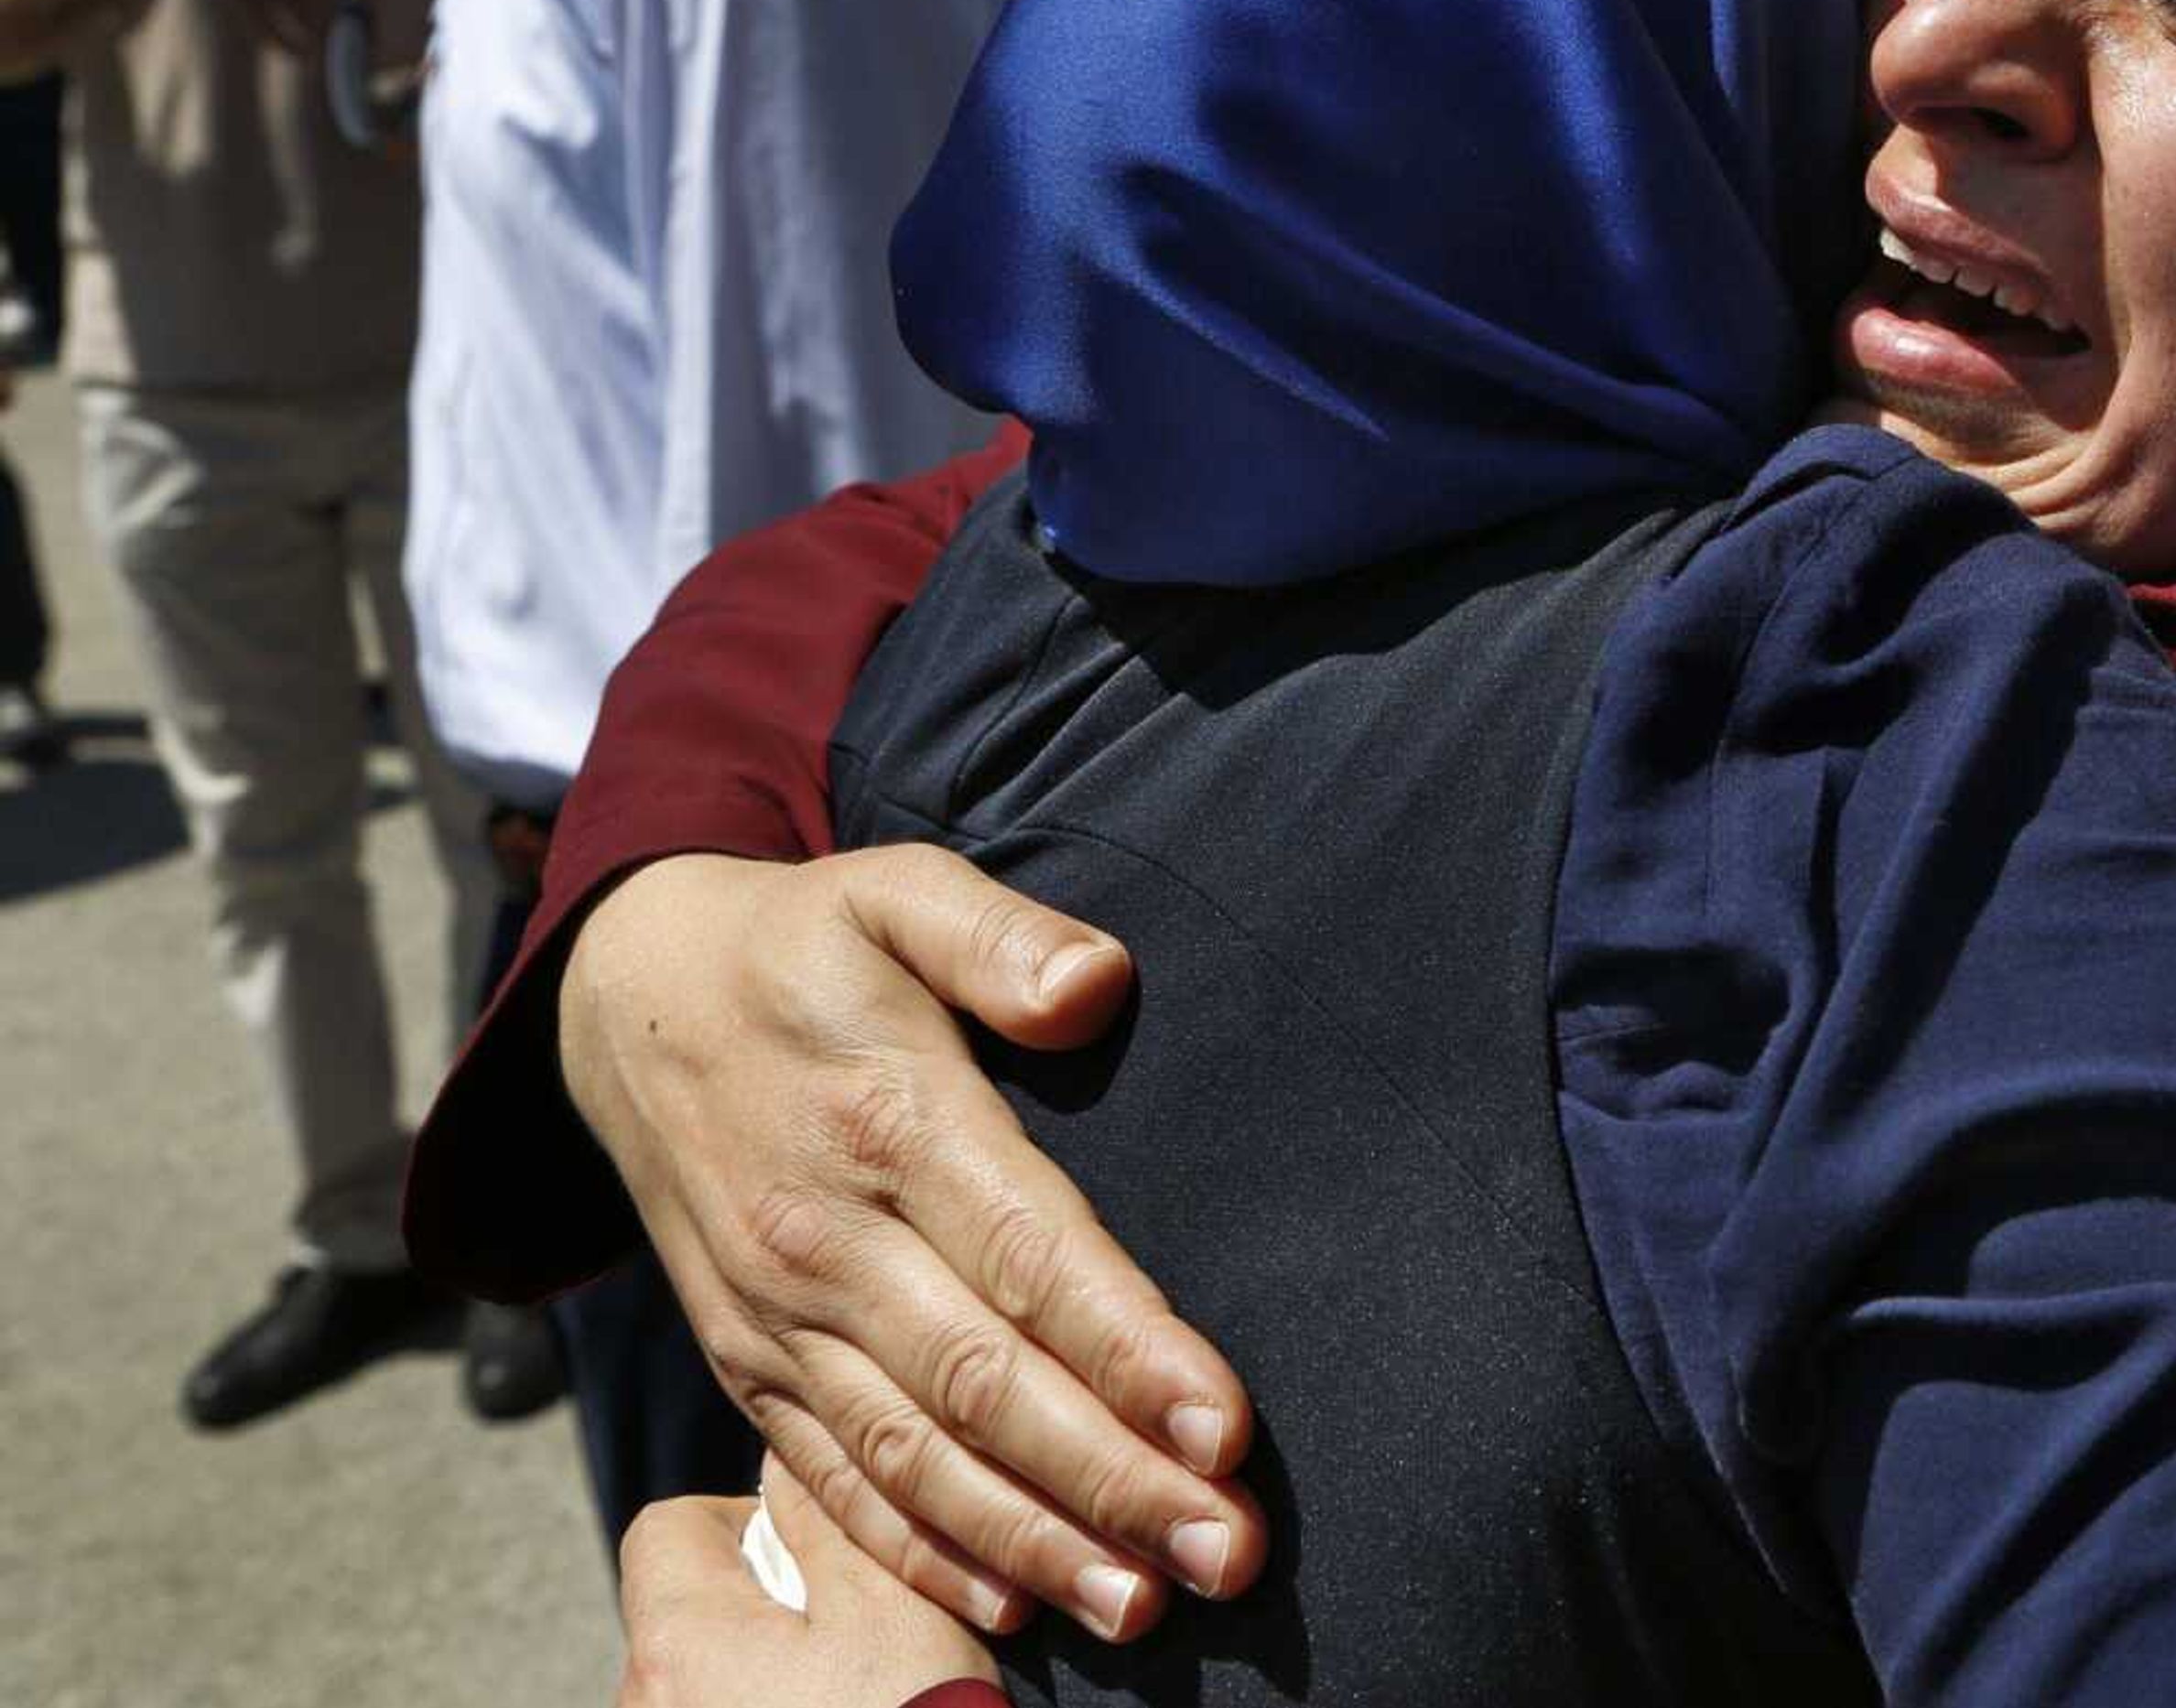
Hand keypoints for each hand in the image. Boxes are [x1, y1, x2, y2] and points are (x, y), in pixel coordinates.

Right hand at [561, 847, 1268, 1643]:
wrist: (623, 997)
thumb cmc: (804, 943)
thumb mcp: (896, 890)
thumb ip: (997, 936)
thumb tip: (1096, 983)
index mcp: (889, 1120)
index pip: (1030, 1256)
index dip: (1128, 1349)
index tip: (1223, 1428)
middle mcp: (829, 1239)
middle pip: (988, 1384)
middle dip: (1114, 1480)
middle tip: (1230, 1554)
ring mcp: (779, 1316)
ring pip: (917, 1455)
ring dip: (1036, 1540)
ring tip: (1145, 1607)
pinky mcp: (747, 1362)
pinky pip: (834, 1477)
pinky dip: (919, 1552)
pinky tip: (1012, 1603)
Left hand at [620, 1457, 998, 1707]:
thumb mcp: (888, 1601)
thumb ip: (825, 1519)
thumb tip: (786, 1463)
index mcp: (677, 1639)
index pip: (665, 1528)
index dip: (741, 1520)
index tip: (812, 1555)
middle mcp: (640, 1705)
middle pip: (683, 1611)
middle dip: (758, 1605)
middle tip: (844, 1636)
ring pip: (698, 1682)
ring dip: (757, 1675)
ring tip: (841, 1699)